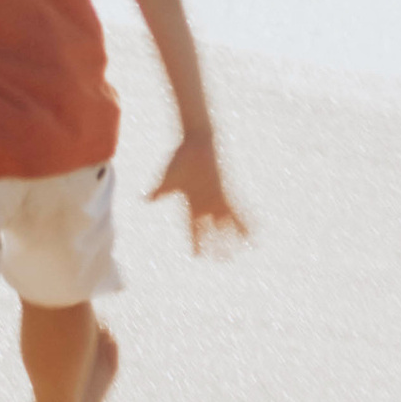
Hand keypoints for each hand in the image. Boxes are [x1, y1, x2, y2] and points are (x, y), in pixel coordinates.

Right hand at [148, 134, 248, 251]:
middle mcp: (206, 203)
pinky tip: (254, 227)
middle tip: (224, 259)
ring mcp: (216, 197)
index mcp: (192, 204)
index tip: (196, 255)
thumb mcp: (168, 180)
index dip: (195, 242)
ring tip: (249, 245)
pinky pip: (236, 208)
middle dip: (217, 244)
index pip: (193, 228)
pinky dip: (244, 219)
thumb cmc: (180, 159)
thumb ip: (160, 193)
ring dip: (235, 234)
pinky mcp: (224, 190)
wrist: (196, 142)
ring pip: (227, 222)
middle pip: (212, 229)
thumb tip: (146, 200)